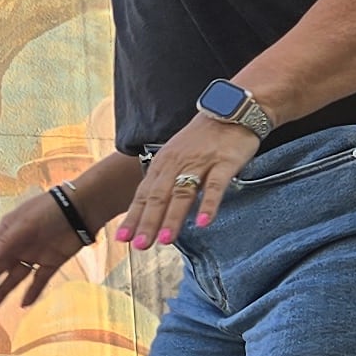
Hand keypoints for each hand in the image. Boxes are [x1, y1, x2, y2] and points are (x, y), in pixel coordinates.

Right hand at [0, 191, 87, 308]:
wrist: (80, 209)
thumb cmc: (47, 212)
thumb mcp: (23, 225)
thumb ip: (4, 244)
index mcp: (4, 235)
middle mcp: (16, 246)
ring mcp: (33, 255)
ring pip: (14, 277)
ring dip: (2, 291)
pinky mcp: (52, 261)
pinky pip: (39, 280)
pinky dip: (32, 292)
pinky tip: (23, 305)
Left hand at [114, 112, 254, 247]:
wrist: (233, 109)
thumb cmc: (206, 137)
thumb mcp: (179, 154)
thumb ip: (168, 179)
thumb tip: (155, 207)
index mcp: (164, 162)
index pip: (145, 194)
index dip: (134, 217)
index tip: (123, 239)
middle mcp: (178, 163)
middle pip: (159, 196)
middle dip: (148, 222)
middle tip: (140, 246)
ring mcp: (201, 163)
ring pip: (183, 193)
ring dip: (173, 218)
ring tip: (166, 240)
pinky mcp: (224, 163)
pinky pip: (215, 186)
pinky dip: (209, 205)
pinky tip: (203, 223)